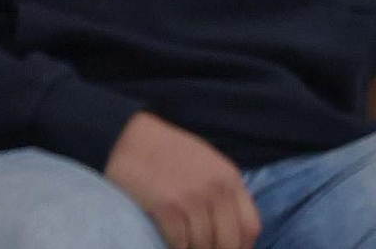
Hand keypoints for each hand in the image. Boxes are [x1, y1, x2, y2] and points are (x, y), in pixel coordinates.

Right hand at [104, 112, 261, 248]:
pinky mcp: (169, 208)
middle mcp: (216, 188)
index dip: (240, 246)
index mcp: (229, 176)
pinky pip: (180, 244)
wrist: (125, 137)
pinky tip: (165, 232)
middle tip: (199, 245)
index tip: (225, 248)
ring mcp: (193, 198)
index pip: (250, 227)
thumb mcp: (204, 162)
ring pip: (203, 246)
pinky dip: (173, 244)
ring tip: (180, 234)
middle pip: (229, 243)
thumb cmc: (164, 151)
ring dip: (191, 246)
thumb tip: (231, 230)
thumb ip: (222, 192)